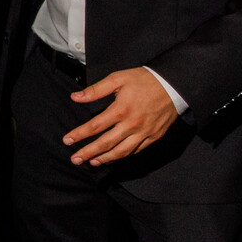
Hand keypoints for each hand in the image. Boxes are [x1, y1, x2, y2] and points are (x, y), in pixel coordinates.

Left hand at [64, 69, 179, 165]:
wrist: (174, 85)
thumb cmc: (144, 80)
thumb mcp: (118, 79)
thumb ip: (96, 90)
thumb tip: (75, 97)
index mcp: (121, 110)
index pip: (95, 126)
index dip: (79, 135)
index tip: (67, 141)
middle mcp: (132, 124)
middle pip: (106, 143)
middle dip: (88, 152)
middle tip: (74, 159)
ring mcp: (144, 132)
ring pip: (122, 151)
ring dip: (105, 158)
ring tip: (92, 162)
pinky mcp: (154, 136)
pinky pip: (136, 150)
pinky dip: (123, 156)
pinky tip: (113, 158)